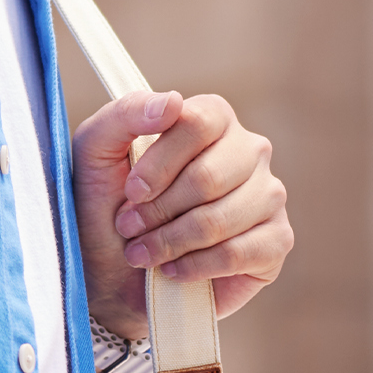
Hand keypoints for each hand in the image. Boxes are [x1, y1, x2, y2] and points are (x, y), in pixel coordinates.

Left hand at [71, 90, 291, 339]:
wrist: (114, 270)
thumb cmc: (106, 201)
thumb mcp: (96, 149)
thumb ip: (126, 113)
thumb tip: (173, 101)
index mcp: (212, 117)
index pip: (196, 123)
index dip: (159, 163)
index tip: (131, 191)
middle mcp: (248, 150)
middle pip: (209, 176)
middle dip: (159, 209)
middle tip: (130, 227)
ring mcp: (268, 195)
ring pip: (222, 218)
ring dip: (171, 241)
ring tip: (144, 252)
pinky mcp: (276, 241)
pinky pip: (241, 253)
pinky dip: (197, 266)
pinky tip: (174, 269)